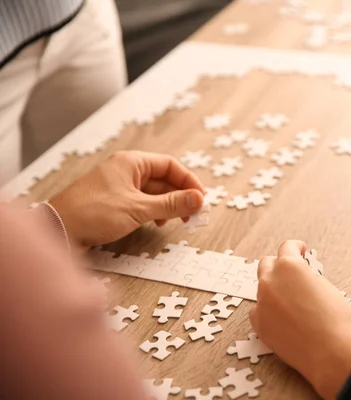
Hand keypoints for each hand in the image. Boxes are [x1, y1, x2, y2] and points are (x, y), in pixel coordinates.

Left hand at [49, 151, 204, 249]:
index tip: (200, 198)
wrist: (58, 230)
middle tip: (193, 213)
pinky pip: (142, 202)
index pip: (170, 165)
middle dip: (180, 196)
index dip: (188, 181)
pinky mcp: (114, 202)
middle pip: (163, 179)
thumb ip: (171, 204)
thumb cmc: (93, 213)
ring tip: (176, 220)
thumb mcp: (138, 209)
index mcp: (131, 162)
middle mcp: (125, 170)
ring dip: (168, 205)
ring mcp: (119, 186)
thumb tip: (198, 199)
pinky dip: (154, 211)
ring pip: (154, 192)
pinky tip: (157, 223)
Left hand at [250, 240, 350, 399]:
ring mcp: (261, 303)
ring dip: (275, 290)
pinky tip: (283, 319)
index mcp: (289, 266)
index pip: (287, 247)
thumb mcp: (325, 286)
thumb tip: (302, 277)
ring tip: (293, 302)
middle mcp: (270, 281)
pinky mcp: (258, 324)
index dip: (296, 247)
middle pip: (268, 264)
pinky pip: (259, 310)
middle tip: (292, 274)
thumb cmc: (335, 319)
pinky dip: (268, 311)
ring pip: (263, 289)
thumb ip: (307, 276)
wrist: (330, 351)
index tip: (300, 250)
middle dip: (279, 266)